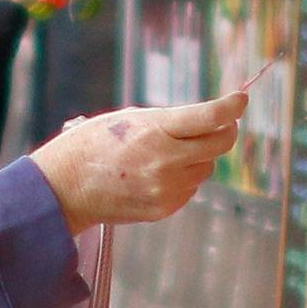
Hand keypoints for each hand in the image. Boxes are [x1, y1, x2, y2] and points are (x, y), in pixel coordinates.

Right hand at [31, 95, 245, 232]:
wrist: (65, 187)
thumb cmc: (96, 143)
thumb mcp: (131, 119)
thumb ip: (171, 121)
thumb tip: (213, 123)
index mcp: (156, 129)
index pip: (210, 117)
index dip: (232, 106)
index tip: (241, 99)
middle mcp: (166, 160)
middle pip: (220, 144)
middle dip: (225, 130)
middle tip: (221, 123)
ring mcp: (166, 188)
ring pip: (206, 167)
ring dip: (199, 156)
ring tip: (168, 152)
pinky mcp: (164, 208)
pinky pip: (191, 188)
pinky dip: (184, 178)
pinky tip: (157, 174)